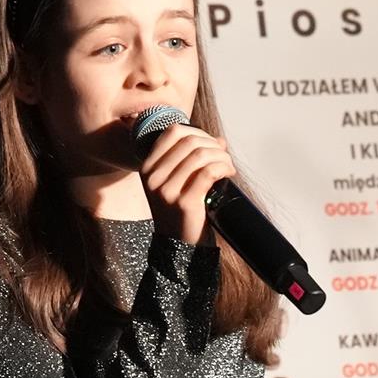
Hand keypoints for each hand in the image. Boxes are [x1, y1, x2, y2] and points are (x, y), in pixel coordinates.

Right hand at [139, 122, 235, 244]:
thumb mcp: (177, 181)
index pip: (173, 132)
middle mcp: (153, 177)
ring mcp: (167, 191)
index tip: (211, 144)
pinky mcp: (184, 203)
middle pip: (189, 142)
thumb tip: (219, 140)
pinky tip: (229, 174)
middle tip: (225, 157)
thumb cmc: (181, 210)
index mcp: (148, 167)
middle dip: (213, 145)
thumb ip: (192, 158)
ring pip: (201, 155)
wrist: (179, 245)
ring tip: (228, 167)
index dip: (197, 132)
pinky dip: (224, 168)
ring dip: (222, 157)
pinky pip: (208, 172)